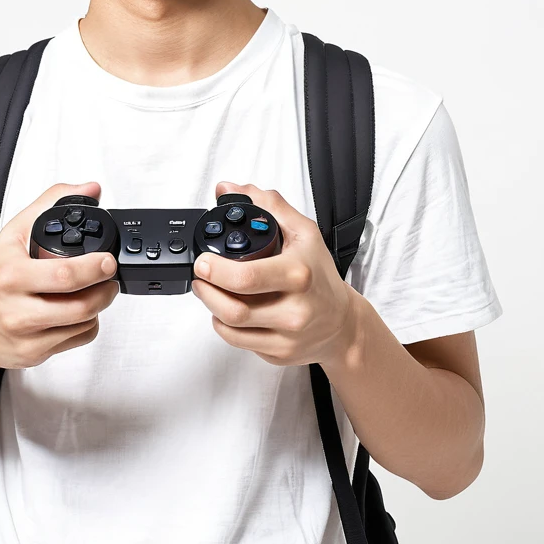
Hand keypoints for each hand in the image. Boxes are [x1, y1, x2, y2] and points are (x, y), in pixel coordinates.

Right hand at [0, 181, 118, 369]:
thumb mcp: (14, 233)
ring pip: (83, 324)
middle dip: (104, 290)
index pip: (63, 275)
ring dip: (99, 306)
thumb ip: (51, 203)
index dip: (93, 268)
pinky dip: (88, 324)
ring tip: (99, 290)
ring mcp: (26, 337)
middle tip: (110, 276)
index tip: (108, 260)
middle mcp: (16, 310)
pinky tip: (81, 311)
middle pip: (78, 306)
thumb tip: (90, 189)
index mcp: (11, 276)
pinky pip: (78, 340)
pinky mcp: (35, 354)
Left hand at [190, 181, 354, 367]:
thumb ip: (268, 205)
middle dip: (206, 291)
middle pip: (234, 310)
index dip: (215, 271)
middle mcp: (294, 310)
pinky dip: (226, 327)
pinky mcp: (278, 354)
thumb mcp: (303, 232)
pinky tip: (228, 311)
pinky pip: (240, 343)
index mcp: (298, 275)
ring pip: (232, 330)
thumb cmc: (320, 275)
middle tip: (200, 277)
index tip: (202, 261)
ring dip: (212, 308)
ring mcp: (286, 337)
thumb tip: (229, 189)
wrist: (343, 323)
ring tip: (208, 291)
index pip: (246, 278)